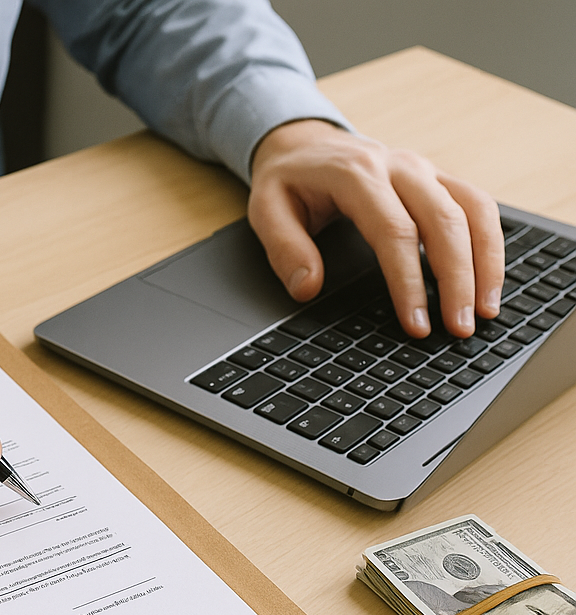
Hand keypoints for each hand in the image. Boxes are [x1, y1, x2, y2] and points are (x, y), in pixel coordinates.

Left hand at [247, 120, 503, 337]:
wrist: (304, 144)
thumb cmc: (288, 181)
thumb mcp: (266, 209)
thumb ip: (284, 248)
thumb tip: (307, 288)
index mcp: (357, 174)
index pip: (395, 231)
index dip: (409, 281)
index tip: (415, 322)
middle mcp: (400, 167)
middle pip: (445, 222)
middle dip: (457, 280)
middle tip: (459, 328)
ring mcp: (425, 170)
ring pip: (474, 210)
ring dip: (486, 262)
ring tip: (486, 311)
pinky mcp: (438, 179)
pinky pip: (478, 206)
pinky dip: (489, 243)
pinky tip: (488, 280)